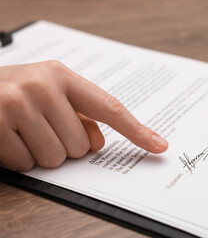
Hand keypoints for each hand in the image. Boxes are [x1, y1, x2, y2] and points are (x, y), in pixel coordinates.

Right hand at [0, 61, 167, 170]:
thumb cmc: (17, 92)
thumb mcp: (51, 92)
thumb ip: (80, 114)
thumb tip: (99, 143)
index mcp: (62, 76)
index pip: (110, 108)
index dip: (136, 130)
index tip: (158, 145)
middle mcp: (42, 86)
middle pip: (81, 145)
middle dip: (65, 145)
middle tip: (43, 128)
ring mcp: (17, 104)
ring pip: (56, 158)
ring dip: (42, 153)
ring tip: (26, 131)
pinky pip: (27, 164)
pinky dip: (20, 158)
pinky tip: (9, 137)